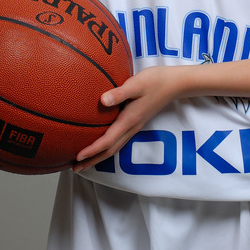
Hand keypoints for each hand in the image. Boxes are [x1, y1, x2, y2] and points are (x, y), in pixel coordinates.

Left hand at [73, 66, 187, 171]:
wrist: (175, 84)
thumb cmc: (155, 81)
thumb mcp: (137, 83)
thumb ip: (119, 93)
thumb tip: (102, 101)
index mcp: (130, 120)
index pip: (107, 140)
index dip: (92, 150)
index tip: (77, 157)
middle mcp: (132, 127)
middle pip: (109, 150)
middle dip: (92, 160)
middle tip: (75, 168)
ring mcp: (135, 126)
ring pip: (114, 147)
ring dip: (98, 156)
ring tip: (84, 162)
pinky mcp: (136, 122)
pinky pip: (119, 140)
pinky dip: (107, 147)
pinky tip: (101, 145)